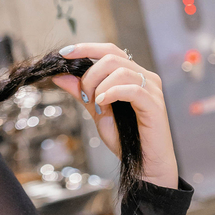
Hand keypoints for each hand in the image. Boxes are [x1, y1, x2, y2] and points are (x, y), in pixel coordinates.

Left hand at [51, 41, 178, 189]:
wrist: (142, 166)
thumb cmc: (124, 140)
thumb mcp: (97, 112)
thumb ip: (82, 93)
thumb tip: (60, 76)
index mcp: (132, 76)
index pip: (110, 50)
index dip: (87, 48)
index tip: (64, 54)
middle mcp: (145, 77)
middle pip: (112, 57)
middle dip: (90, 74)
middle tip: (84, 96)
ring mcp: (152, 89)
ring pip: (121, 70)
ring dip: (100, 86)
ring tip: (96, 105)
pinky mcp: (154, 104)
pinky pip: (132, 88)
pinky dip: (112, 93)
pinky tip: (103, 104)